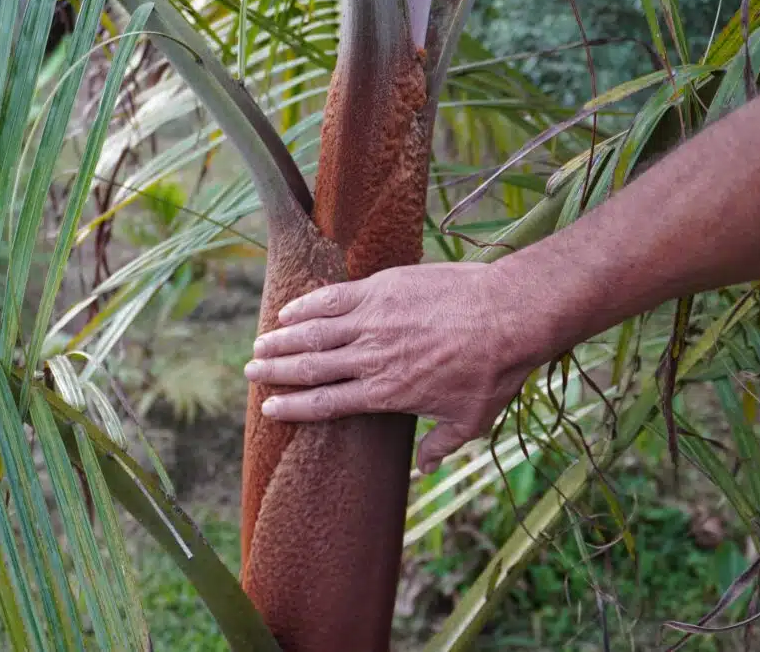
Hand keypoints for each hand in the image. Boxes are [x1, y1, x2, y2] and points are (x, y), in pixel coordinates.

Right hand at [243, 261, 555, 473]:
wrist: (510, 314)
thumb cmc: (494, 370)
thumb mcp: (471, 420)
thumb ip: (441, 446)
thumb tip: (425, 470)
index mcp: (386, 393)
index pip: (326, 402)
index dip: (293, 406)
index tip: (269, 408)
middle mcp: (371, 358)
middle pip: (310, 367)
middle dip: (275, 371)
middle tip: (250, 372)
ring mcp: (373, 320)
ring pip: (313, 332)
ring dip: (282, 339)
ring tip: (259, 344)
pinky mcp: (381, 288)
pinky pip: (332, 298)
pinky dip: (306, 305)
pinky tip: (288, 310)